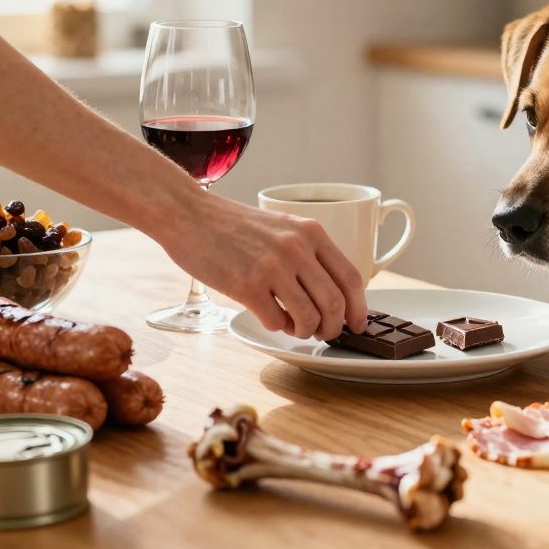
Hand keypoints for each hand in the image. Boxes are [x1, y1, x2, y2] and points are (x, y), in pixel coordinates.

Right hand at [158, 191, 367, 339]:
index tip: (358, 325)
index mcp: (311, 233)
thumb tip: (331, 297)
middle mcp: (296, 248)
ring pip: (308, 318)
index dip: (359, 308)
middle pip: (334, 304)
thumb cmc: (233, 225)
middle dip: (333, 327)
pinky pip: (275, 321)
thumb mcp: (282, 226)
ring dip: (304, 331)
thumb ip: (308, 253)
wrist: (188, 214)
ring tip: (292, 326)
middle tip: (324, 334)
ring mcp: (272, 267)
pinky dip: (275, 327)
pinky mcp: (246, 285)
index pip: (351, 278)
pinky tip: (268, 316)